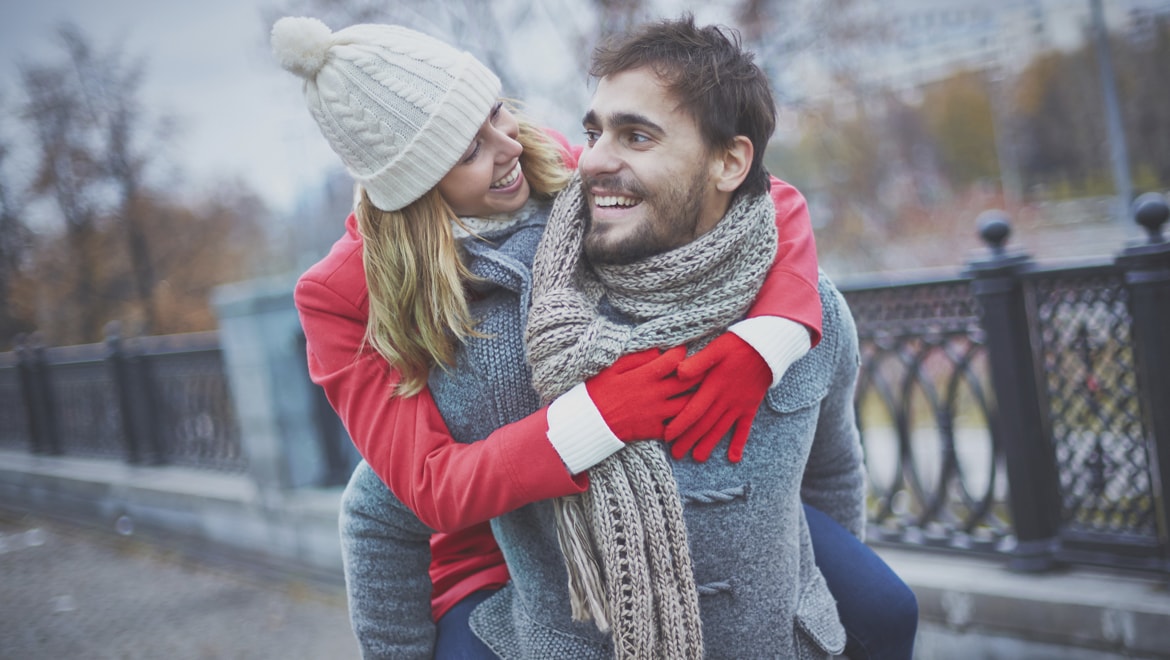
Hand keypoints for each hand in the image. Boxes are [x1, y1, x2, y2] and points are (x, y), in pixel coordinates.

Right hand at [585, 347, 690, 441]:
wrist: (586, 424)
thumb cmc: (596, 392)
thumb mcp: (611, 368)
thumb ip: (636, 358)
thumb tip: (657, 351)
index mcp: (644, 376)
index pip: (673, 360)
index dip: (681, 352)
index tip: (683, 350)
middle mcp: (654, 394)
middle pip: (687, 381)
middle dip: (698, 372)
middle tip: (702, 367)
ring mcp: (656, 414)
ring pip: (688, 405)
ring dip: (696, 396)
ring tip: (700, 390)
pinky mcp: (654, 431)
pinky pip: (676, 427)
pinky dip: (683, 421)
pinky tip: (687, 415)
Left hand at [664, 333, 770, 462]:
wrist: (768, 347)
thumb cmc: (738, 345)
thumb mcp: (716, 349)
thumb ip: (698, 362)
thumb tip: (678, 372)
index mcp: (714, 386)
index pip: (694, 410)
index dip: (680, 425)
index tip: (668, 437)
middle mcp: (726, 399)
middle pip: (705, 424)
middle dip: (690, 440)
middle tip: (676, 455)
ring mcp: (739, 405)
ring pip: (721, 429)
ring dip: (710, 444)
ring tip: (698, 458)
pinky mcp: (750, 406)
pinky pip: (745, 428)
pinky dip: (739, 443)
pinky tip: (734, 458)